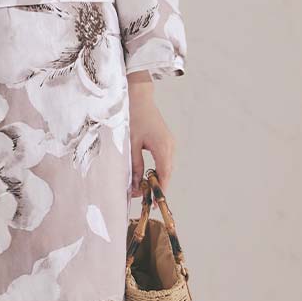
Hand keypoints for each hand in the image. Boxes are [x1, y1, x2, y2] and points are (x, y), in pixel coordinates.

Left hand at [127, 75, 175, 198]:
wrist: (139, 97)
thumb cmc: (134, 117)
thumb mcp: (131, 144)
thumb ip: (135, 166)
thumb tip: (136, 185)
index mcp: (163, 148)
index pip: (164, 176)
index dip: (159, 191)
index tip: (153, 203)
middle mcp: (170, 146)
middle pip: (167, 173)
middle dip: (156, 186)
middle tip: (143, 196)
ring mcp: (170, 143)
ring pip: (166, 167)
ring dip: (157, 177)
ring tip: (143, 186)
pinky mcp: (166, 140)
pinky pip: (165, 160)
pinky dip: (158, 169)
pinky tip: (147, 173)